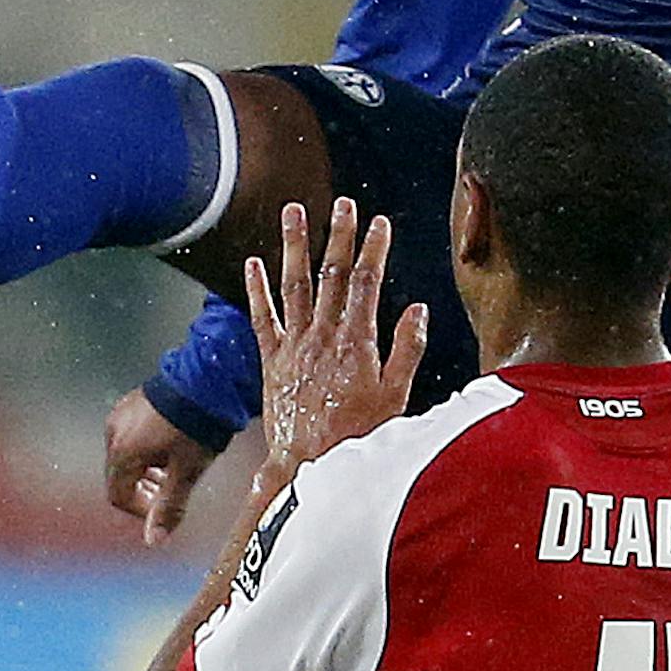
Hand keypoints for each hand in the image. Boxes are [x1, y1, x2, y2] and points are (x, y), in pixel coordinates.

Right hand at [104, 389, 218, 546]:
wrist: (209, 380)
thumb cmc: (197, 427)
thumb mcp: (186, 472)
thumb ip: (168, 508)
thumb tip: (154, 541)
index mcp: (122, 451)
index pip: (118, 495)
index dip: (140, 510)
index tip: (162, 509)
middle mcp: (115, 431)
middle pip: (121, 475)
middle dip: (144, 488)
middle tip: (169, 490)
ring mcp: (123, 412)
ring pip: (128, 453)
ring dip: (147, 468)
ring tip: (173, 468)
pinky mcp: (135, 400)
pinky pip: (133, 433)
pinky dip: (147, 447)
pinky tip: (172, 444)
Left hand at [243, 197, 427, 478]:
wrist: (309, 467)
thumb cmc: (358, 437)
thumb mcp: (397, 397)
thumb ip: (408, 350)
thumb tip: (418, 309)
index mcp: (356, 342)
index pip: (367, 283)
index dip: (374, 249)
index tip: (380, 222)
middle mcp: (323, 336)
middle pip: (332, 274)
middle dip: (339, 235)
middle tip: (343, 203)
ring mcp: (294, 345)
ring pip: (294, 284)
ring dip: (294, 245)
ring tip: (294, 210)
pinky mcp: (272, 361)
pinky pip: (261, 318)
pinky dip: (256, 289)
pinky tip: (252, 263)